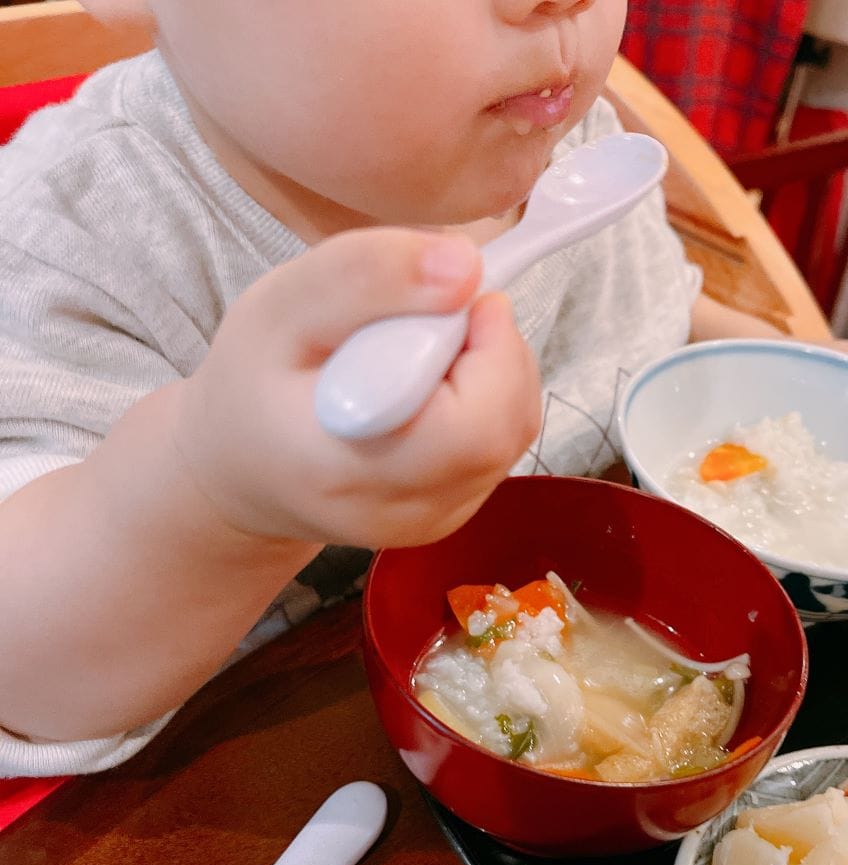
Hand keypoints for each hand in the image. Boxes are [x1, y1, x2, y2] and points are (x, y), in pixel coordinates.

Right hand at [172, 228, 540, 547]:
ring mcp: (434, 523)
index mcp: (351, 471)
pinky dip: (488, 400)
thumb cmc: (253, 384)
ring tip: (424, 350)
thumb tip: (466, 266)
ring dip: (494, 371)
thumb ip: (367, 276)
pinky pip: (502, 447)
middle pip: (505, 428)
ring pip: (513, 435)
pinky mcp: (452, 517)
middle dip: (494, 351)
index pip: (473, 428)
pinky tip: (433, 384)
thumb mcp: (281, 307)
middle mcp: (404, 513)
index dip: (488, 352)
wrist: (242, 469)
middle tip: (435, 318)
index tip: (453, 301)